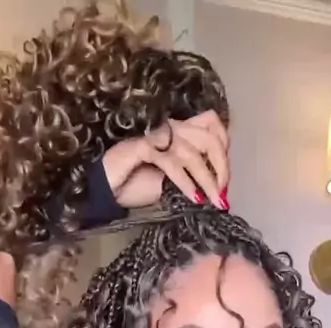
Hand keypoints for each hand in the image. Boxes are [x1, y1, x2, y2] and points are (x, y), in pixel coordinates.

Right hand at [102, 110, 229, 210]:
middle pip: (209, 137)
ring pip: (193, 153)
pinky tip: (194, 197)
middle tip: (223, 193)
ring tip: (213, 200)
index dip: (224, 147)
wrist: (105, 190)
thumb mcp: (171, 182)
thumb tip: (217, 187)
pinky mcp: (144, 147)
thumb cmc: (136, 184)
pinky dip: (186, 182)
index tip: (225, 177)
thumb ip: (192, 176)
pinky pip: (172, 163)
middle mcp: (170, 127)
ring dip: (207, 180)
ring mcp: (156, 135)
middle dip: (222, 167)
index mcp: (178, 130)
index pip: (211, 124)